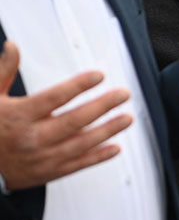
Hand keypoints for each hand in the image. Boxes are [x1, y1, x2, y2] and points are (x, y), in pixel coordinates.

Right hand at [0, 41, 132, 190]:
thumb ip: (4, 71)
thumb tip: (12, 47)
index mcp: (19, 116)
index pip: (54, 97)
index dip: (79, 86)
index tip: (98, 76)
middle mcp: (32, 137)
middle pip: (74, 120)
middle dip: (102, 106)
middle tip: (122, 95)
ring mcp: (42, 157)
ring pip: (80, 143)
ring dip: (107, 130)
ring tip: (126, 118)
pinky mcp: (48, 172)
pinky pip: (77, 165)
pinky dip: (98, 157)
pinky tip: (115, 148)